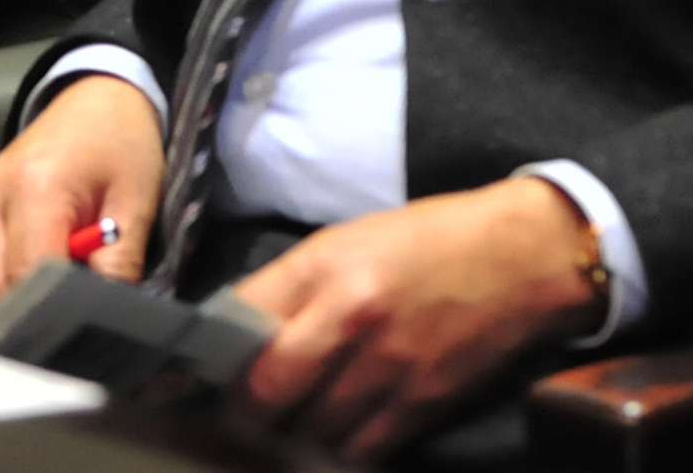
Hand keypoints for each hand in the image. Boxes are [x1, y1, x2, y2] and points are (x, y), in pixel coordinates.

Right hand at [0, 73, 162, 304]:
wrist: (96, 99)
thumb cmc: (121, 144)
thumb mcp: (136, 205)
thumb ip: (119, 265)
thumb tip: (105, 314)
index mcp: (34, 189)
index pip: (24, 278)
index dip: (51, 311)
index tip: (80, 322)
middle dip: (27, 309)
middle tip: (69, 309)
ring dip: (14, 291)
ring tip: (60, 275)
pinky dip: (3, 271)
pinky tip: (40, 256)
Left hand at [224, 177, 607, 461]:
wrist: (518, 257)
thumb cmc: (425, 242)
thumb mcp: (343, 243)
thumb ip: (288, 288)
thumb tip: (234, 335)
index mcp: (321, 266)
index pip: (239, 321)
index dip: (200, 360)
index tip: (174, 382)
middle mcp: (348, 317)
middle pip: (266, 390)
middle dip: (236, 415)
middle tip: (224, 422)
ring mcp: (387, 366)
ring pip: (310, 429)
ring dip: (284, 440)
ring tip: (270, 438)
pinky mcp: (421, 403)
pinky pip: (360, 449)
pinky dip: (335, 454)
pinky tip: (322, 448)